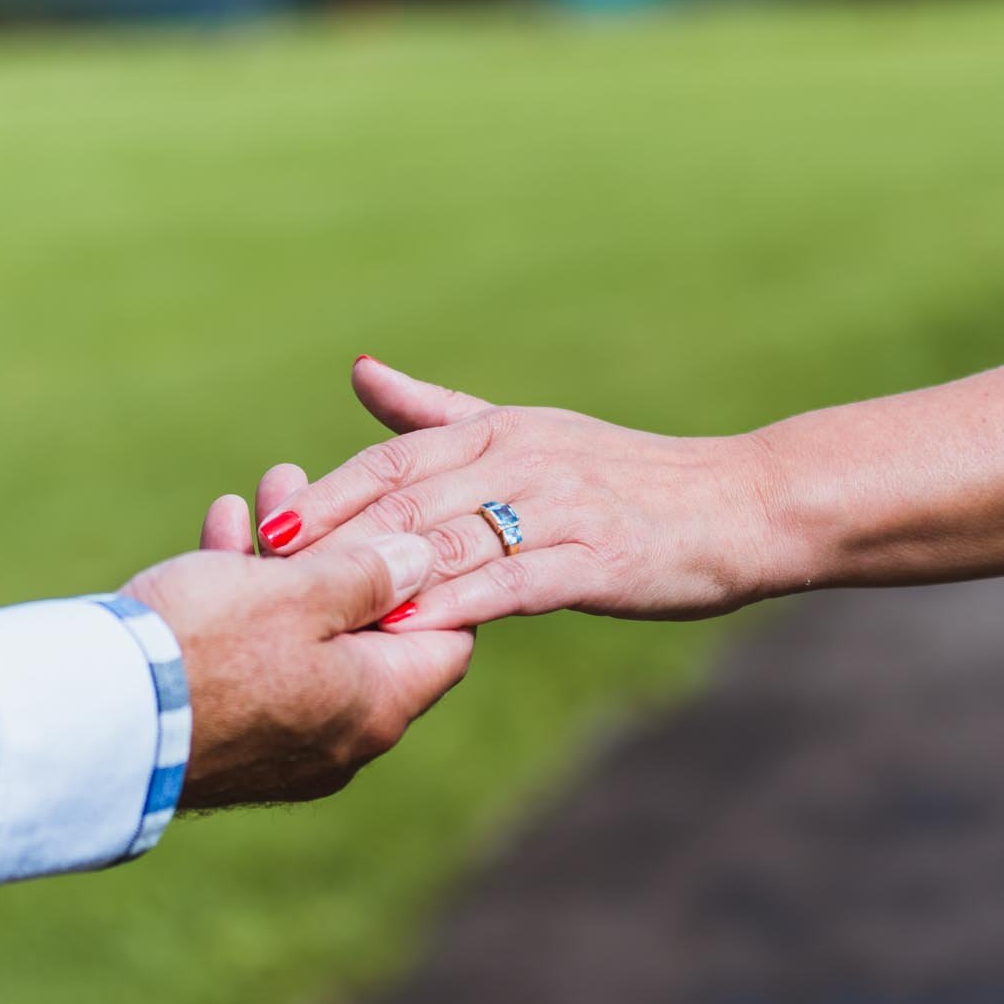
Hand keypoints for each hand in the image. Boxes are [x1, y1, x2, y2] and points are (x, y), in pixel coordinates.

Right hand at [122, 517, 473, 810]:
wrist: (93, 718)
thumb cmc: (207, 648)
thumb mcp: (300, 592)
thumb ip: (369, 574)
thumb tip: (424, 560)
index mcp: (378, 706)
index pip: (446, 641)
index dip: (434, 576)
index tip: (407, 522)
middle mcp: (342, 738)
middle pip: (369, 632)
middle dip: (343, 552)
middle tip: (318, 486)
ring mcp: (284, 744)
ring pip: (305, 637)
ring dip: (288, 562)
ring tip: (270, 488)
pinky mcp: (229, 736)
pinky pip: (256, 661)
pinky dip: (246, 598)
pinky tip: (223, 525)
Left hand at [250, 357, 779, 630]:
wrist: (739, 505)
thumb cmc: (625, 478)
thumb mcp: (526, 432)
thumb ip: (436, 412)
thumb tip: (360, 372)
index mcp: (497, 431)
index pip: (392, 463)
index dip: (327, 498)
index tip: (264, 530)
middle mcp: (521, 461)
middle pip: (408, 504)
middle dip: (334, 544)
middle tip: (268, 583)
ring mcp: (559, 509)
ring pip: (451, 544)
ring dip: (382, 579)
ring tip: (321, 615)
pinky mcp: (595, 559)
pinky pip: (514, 584)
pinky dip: (459, 605)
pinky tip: (414, 631)